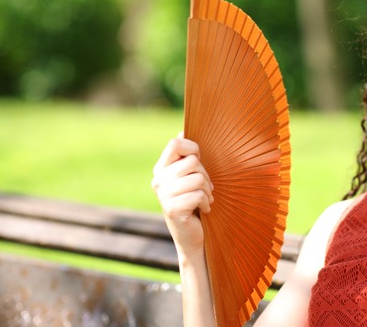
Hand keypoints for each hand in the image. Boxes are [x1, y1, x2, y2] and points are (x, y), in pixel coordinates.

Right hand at [152, 136, 213, 254]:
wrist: (193, 236)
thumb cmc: (195, 202)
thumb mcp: (190, 177)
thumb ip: (186, 156)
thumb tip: (183, 130)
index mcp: (161, 169)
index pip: (175, 144)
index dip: (193, 148)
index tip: (199, 161)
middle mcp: (158, 180)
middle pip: (192, 162)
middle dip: (206, 175)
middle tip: (204, 189)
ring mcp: (163, 195)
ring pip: (198, 178)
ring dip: (208, 191)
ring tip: (204, 200)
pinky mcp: (172, 209)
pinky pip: (199, 194)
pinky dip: (207, 203)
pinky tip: (203, 210)